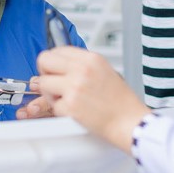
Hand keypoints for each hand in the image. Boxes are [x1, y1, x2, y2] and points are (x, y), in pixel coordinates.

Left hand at [20, 47, 149, 150]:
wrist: (130, 122)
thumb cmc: (120, 102)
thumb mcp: (105, 72)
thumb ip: (81, 66)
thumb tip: (55, 66)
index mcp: (91, 59)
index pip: (57, 50)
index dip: (52, 62)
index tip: (54, 71)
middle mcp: (82, 69)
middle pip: (44, 60)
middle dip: (44, 73)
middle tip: (53, 84)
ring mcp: (75, 87)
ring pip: (42, 83)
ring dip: (50, 94)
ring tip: (66, 100)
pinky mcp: (70, 106)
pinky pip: (52, 105)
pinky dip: (60, 111)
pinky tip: (75, 112)